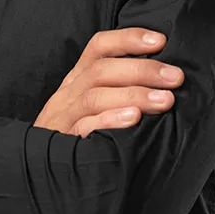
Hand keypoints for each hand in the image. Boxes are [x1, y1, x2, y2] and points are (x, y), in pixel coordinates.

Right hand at [33, 27, 183, 137]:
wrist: (38, 174)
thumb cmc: (77, 136)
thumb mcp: (91, 107)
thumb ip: (117, 90)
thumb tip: (164, 79)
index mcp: (77, 80)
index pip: (98, 47)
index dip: (128, 39)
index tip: (161, 40)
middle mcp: (68, 94)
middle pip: (101, 70)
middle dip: (142, 69)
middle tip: (175, 77)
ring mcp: (64, 118)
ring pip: (95, 96)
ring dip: (134, 94)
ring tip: (165, 100)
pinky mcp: (63, 143)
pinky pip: (85, 127)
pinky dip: (110, 120)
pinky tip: (134, 119)